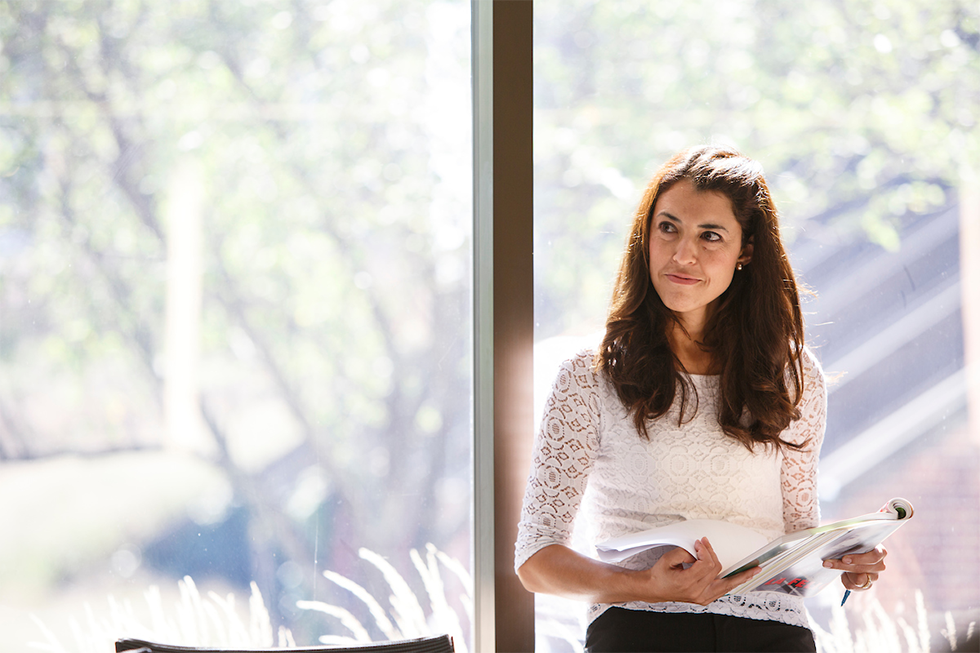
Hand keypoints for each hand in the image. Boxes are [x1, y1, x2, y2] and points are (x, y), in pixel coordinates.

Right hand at [643, 537, 760, 605]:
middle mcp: (697, 592)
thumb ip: (685, 552)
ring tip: (754, 570)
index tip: (699, 543)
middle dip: (712, 554)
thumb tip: (699, 550)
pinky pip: (723, 590)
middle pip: (716, 569)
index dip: (705, 550)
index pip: (706, 563)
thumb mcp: (668, 559)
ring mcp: (702, 597)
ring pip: (727, 584)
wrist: (655, 589)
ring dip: (741, 575)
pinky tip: (741, 578)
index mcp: (687, 583)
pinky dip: (733, 582)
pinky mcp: (705, 599)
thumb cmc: (660, 575)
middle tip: (705, 545)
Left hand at [823, 545, 886, 590]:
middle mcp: (880, 565)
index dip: (859, 559)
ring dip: (844, 572)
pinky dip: (845, 580)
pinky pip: (853, 586)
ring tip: (831, 565)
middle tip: (828, 563)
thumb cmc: (854, 545)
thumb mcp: (853, 540)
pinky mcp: (867, 585)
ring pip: (858, 580)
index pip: (874, 556)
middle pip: (862, 569)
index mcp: (880, 552)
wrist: (853, 553)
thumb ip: (850, 542)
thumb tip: (839, 544)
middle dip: (843, 566)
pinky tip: (842, 574)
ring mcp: (874, 576)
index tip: (844, 559)